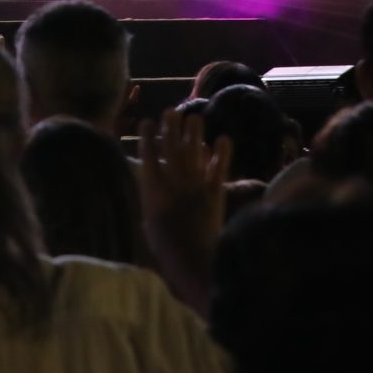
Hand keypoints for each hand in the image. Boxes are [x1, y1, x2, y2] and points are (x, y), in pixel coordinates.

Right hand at [139, 107, 230, 309]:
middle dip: (171, 128)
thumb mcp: (149, 222)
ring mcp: (196, 185)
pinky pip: (219, 168)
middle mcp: (174, 182)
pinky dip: (222, 153)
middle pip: (172, 148)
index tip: (148, 122)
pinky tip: (223, 139)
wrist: (194, 261)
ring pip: (195, 152)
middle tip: (171, 111)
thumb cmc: (166, 247)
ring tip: (194, 117)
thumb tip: (151, 188)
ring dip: (195, 134)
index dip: (149, 137)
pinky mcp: (215, 192)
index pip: (149, 156)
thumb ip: (150, 201)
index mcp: (154, 190)